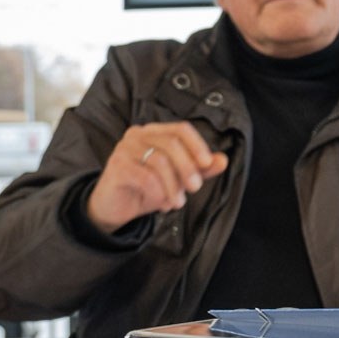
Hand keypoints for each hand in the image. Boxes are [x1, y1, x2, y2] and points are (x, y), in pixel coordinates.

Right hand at [87, 122, 228, 233]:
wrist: (115, 208)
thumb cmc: (146, 188)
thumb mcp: (177, 178)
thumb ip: (199, 168)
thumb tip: (223, 160)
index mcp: (154, 132)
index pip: (181, 129)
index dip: (197, 145)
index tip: (208, 164)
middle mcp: (137, 135)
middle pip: (171, 144)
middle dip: (188, 168)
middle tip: (195, 188)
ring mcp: (124, 149)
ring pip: (160, 161)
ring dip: (173, 186)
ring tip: (176, 202)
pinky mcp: (116, 166)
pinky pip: (146, 178)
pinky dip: (159, 193)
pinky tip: (160, 204)